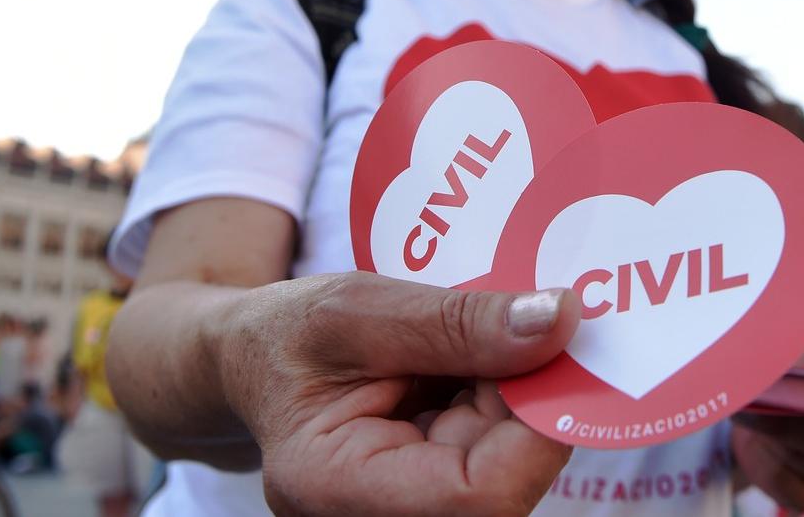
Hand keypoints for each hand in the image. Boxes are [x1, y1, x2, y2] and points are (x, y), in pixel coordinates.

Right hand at [217, 272, 580, 516]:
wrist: (247, 360)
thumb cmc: (283, 334)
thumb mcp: (359, 307)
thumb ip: (456, 319)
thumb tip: (556, 323)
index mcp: (336, 485)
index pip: (479, 495)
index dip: (535, 429)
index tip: (554, 348)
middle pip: (500, 481)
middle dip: (528, 400)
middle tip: (528, 322)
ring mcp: (403, 510)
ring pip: (506, 465)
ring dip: (514, 394)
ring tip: (483, 333)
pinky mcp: (428, 491)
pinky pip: (492, 453)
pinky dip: (499, 398)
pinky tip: (477, 358)